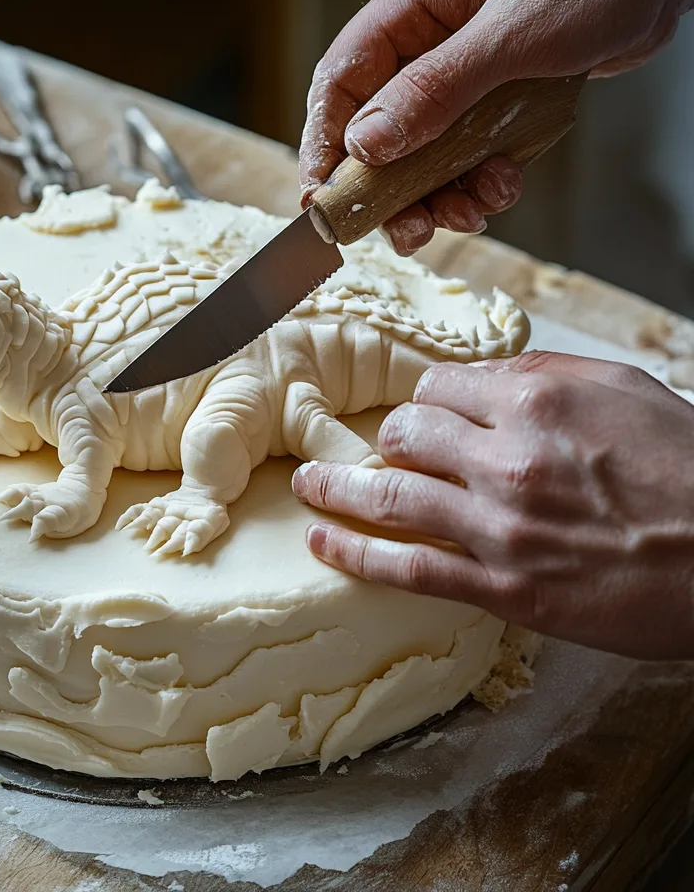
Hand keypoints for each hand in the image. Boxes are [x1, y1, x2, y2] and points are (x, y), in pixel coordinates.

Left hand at [292, 352, 693, 659]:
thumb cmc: (689, 469)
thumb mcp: (624, 391)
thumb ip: (543, 375)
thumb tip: (482, 376)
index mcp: (536, 400)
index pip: (437, 386)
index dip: (425, 400)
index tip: (423, 414)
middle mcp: (507, 457)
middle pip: (404, 432)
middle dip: (389, 439)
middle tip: (382, 450)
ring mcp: (499, 525)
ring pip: (388, 494)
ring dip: (335, 487)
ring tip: (306, 484)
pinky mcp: (504, 586)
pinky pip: (406, 567)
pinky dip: (354, 552)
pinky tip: (324, 539)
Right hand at [299, 0, 693, 254]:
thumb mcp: (513, 33)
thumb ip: (436, 90)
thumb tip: (366, 143)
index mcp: (413, 8)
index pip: (341, 80)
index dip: (324, 142)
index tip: (321, 197)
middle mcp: (427, 42)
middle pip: (378, 128)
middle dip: (391, 186)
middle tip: (407, 228)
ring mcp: (462, 71)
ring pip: (424, 151)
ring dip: (440, 192)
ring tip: (466, 214)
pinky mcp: (496, 96)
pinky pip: (469, 153)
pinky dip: (482, 179)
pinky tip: (503, 184)